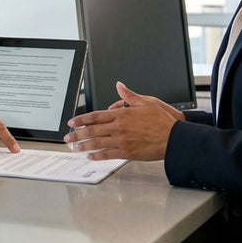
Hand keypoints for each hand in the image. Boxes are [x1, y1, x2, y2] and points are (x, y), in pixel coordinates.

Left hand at [63, 82, 178, 160]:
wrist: (174, 137)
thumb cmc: (162, 121)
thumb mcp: (146, 102)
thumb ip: (129, 95)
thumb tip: (119, 85)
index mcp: (122, 114)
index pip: (96, 116)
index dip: (81, 119)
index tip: (72, 122)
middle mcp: (119, 127)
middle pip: (93, 130)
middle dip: (78, 134)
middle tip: (67, 137)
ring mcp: (122, 140)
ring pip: (98, 143)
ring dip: (84, 145)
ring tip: (74, 147)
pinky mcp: (127, 152)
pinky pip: (108, 154)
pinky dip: (98, 155)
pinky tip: (90, 156)